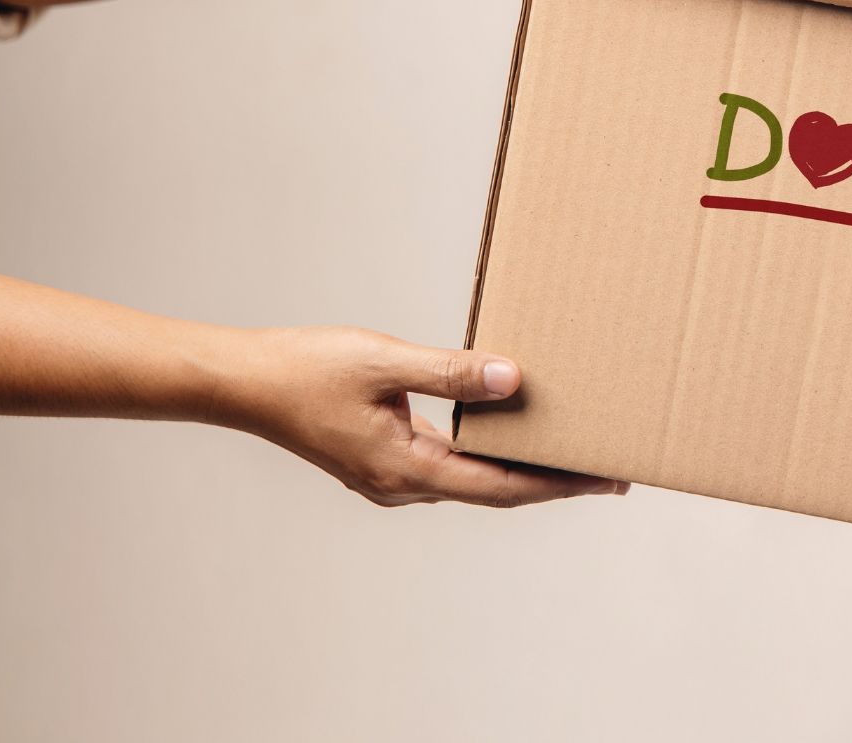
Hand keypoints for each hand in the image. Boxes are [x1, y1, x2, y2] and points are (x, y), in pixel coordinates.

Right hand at [217, 325, 624, 507]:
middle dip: (554, 481)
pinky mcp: (382, 460)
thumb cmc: (304, 370)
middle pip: (497, 490)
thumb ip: (449, 371)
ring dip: (522, 468)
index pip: (504, 487)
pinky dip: (487, 454)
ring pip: (474, 479)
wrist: (241, 383)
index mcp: (408, 470)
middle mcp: (403, 486)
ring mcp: (391, 477)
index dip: (560, 484)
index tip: (607, 479)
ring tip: (570, 450)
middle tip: (610, 469)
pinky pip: (450, 464)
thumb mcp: (384, 361)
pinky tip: (508, 433)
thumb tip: (511, 380)